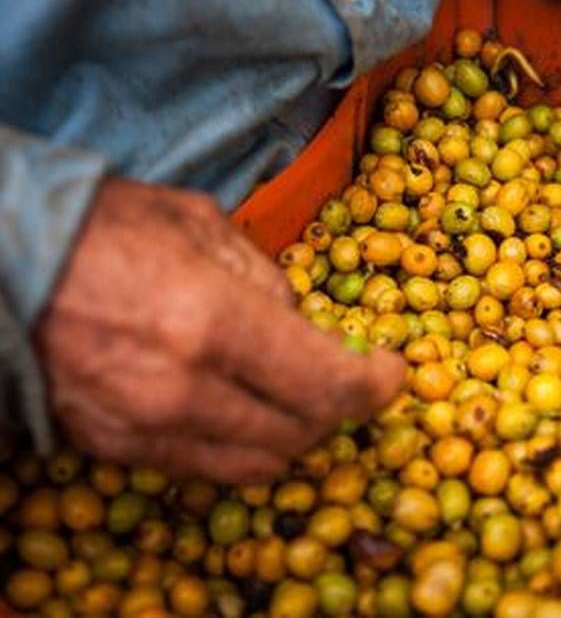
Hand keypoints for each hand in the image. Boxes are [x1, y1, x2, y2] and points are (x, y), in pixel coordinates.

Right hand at [35, 178, 404, 482]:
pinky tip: (242, 407)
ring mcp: (145, 428)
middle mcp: (183, 390)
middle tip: (344, 376)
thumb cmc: (103, 227)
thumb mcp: (202, 224)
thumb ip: (267, 279)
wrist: (3, 261)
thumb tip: (304, 322)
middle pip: (301, 432)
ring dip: (294, 433)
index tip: (391, 372)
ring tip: (298, 395)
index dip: (376, 385)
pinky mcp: (115, 447)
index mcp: (213, 322)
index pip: (328, 385)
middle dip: (338, 407)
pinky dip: (240, 445)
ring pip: (256, 464)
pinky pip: (203, 466)